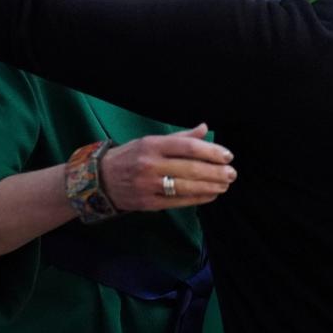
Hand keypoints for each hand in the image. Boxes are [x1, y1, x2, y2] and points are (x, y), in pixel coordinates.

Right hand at [99, 124, 235, 210]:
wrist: (100, 180)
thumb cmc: (130, 157)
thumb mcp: (150, 141)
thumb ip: (179, 137)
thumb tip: (205, 129)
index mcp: (152, 145)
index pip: (187, 147)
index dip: (210, 151)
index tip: (227, 155)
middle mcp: (150, 164)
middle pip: (190, 168)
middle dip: (216, 172)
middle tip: (232, 173)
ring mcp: (148, 186)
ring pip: (187, 187)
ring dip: (211, 187)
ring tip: (225, 185)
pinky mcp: (148, 204)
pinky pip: (179, 202)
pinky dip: (198, 198)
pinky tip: (211, 195)